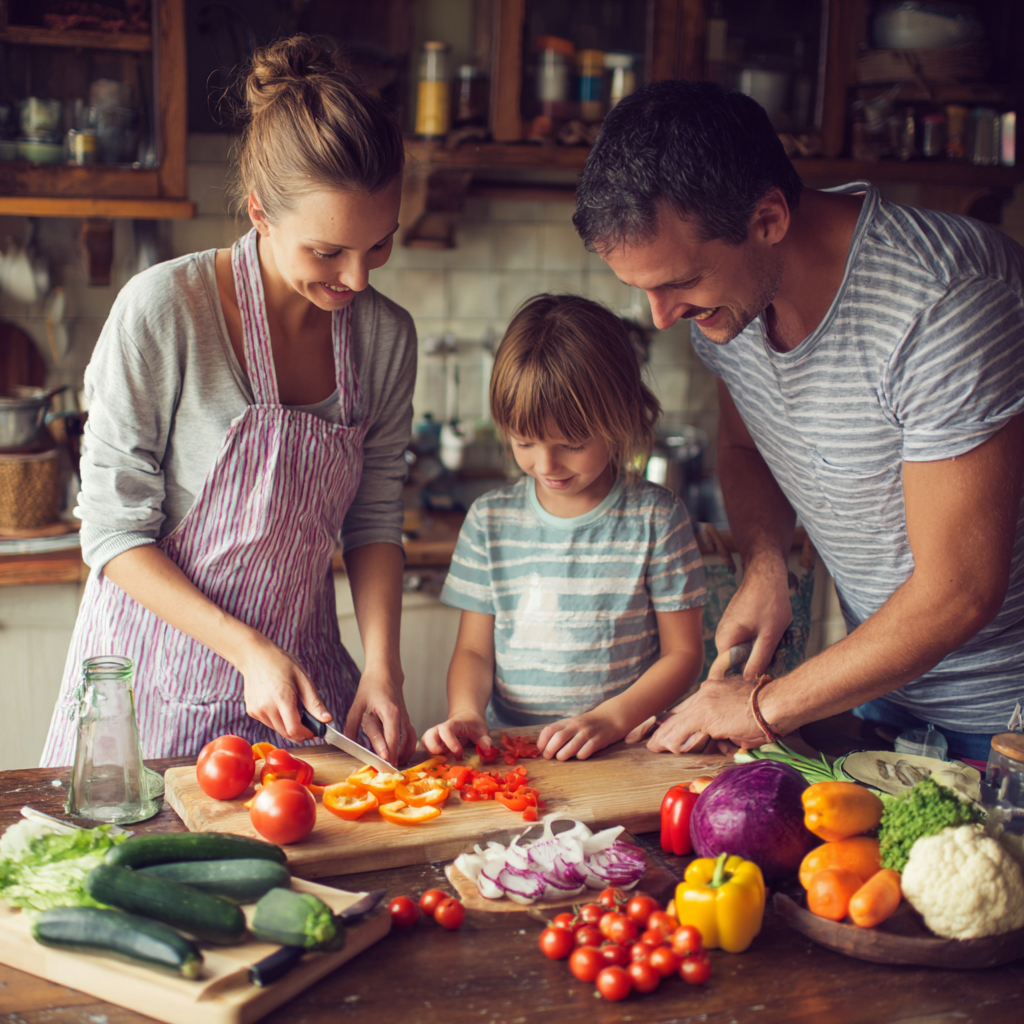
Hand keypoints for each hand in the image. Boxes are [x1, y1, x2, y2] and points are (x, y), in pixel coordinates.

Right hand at [238, 636, 330, 740]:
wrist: (255, 656)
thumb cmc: (281, 664)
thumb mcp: (303, 679)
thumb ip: (314, 702)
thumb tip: (327, 720)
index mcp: (282, 699)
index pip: (294, 730)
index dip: (307, 734)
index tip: (314, 731)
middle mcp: (266, 708)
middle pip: (286, 733)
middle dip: (299, 732)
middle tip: (308, 722)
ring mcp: (257, 711)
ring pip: (277, 729)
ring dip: (288, 726)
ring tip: (293, 708)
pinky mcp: (251, 711)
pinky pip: (268, 722)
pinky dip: (277, 720)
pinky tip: (279, 705)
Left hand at [343, 669, 416, 765]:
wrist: (386, 673)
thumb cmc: (371, 687)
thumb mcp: (357, 705)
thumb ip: (352, 726)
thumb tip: (347, 745)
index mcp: (387, 711)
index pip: (387, 735)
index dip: (385, 750)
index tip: (384, 763)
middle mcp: (399, 716)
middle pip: (398, 741)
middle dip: (393, 757)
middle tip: (388, 772)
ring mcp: (405, 718)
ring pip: (408, 741)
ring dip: (402, 755)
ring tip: (394, 768)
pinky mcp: (407, 720)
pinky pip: (411, 737)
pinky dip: (408, 749)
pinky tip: (402, 758)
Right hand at [421, 711, 490, 758]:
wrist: (466, 717)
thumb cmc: (472, 724)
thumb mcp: (481, 730)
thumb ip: (483, 740)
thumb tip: (487, 751)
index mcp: (452, 724)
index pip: (445, 730)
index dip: (450, 742)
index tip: (459, 753)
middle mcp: (439, 730)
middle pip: (428, 736)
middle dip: (433, 748)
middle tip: (444, 758)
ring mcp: (434, 737)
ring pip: (424, 743)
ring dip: (430, 755)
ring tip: (442, 762)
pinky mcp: (432, 744)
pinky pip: (425, 750)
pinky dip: (429, 758)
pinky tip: (439, 764)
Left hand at [537, 711, 626, 760]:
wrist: (611, 718)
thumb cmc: (587, 725)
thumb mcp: (572, 724)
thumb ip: (559, 732)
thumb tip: (543, 748)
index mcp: (567, 722)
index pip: (549, 729)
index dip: (542, 741)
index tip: (540, 750)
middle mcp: (576, 726)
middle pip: (558, 738)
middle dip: (550, 750)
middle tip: (548, 757)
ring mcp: (587, 733)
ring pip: (570, 746)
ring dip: (563, 755)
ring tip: (561, 758)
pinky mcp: (598, 741)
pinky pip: (585, 751)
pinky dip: (579, 756)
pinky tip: (579, 756)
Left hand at [646, 677, 762, 753]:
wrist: (778, 702)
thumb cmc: (770, 711)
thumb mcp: (745, 715)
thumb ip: (732, 725)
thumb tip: (731, 741)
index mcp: (716, 689)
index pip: (691, 705)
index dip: (678, 717)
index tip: (666, 725)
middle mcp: (707, 691)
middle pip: (680, 711)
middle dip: (665, 725)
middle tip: (653, 737)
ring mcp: (705, 701)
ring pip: (677, 721)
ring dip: (664, 736)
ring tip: (653, 745)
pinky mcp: (705, 714)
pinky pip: (682, 729)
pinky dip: (671, 740)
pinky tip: (663, 747)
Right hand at [708, 556, 791, 681]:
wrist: (767, 573)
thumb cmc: (769, 602)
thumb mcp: (769, 636)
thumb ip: (758, 660)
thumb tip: (748, 681)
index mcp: (724, 641)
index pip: (727, 671)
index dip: (745, 676)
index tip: (763, 673)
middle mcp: (721, 636)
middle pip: (738, 661)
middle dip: (758, 660)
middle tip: (777, 652)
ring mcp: (728, 628)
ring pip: (745, 650)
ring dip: (762, 649)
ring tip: (776, 637)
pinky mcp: (736, 623)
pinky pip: (747, 640)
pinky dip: (761, 638)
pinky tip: (772, 629)